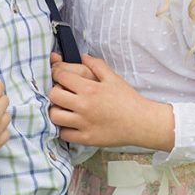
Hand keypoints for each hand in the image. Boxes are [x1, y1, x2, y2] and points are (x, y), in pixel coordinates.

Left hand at [48, 54, 174, 150]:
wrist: (141, 122)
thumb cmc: (128, 99)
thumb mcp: (113, 78)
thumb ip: (96, 65)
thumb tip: (83, 56)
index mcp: (90, 89)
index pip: (61, 77)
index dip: (58, 74)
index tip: (60, 77)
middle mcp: (84, 106)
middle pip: (54, 96)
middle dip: (55, 92)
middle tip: (61, 93)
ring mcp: (84, 123)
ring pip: (55, 116)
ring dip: (56, 111)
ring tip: (64, 109)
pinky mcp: (86, 138)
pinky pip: (64, 134)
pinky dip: (64, 129)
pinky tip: (70, 124)